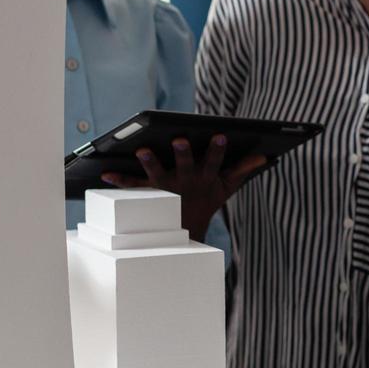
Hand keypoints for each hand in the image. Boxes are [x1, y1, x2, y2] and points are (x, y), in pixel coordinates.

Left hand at [101, 135, 265, 239]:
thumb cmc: (206, 202)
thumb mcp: (226, 187)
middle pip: (186, 166)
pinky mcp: (148, 194)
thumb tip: (263, 157)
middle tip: (179, 139)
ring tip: (142, 151)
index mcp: (206, 179)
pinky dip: (119, 180)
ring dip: (150, 163)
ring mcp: (167, 189)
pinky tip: (105, 173)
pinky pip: (132, 187)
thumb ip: (243, 170)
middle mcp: (186, 183)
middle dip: (183, 153)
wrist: (186, 232)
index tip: (219, 136)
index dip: (217, 150)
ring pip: (158, 175)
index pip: (214, 163)